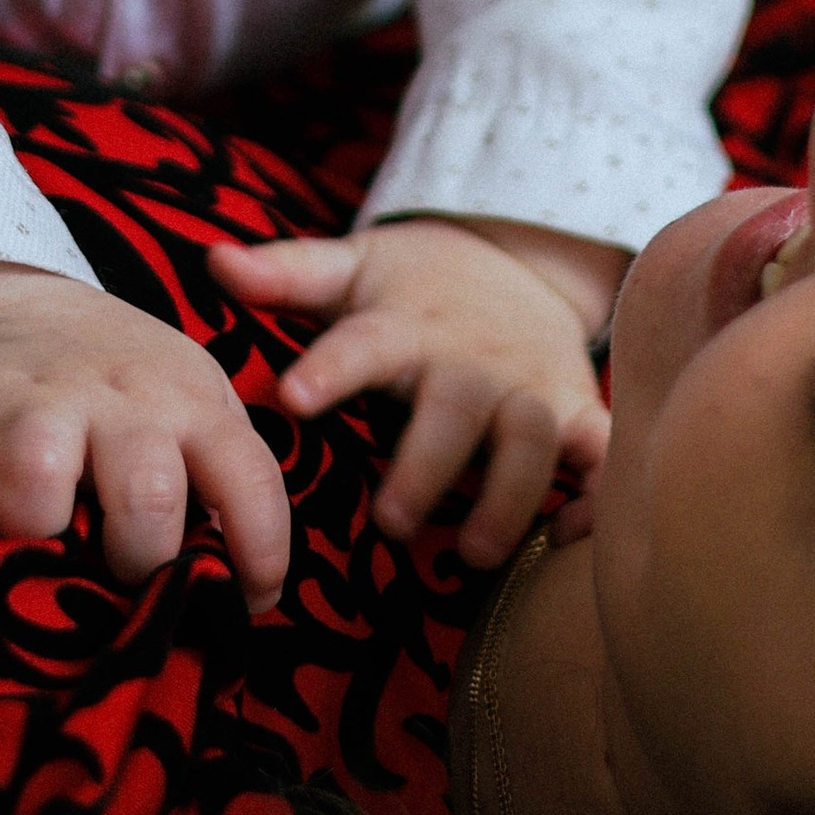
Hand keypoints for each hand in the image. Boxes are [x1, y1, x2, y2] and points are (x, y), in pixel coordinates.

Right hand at [0, 258, 290, 610]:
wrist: (17, 301)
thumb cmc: (122, 383)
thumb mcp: (190, 404)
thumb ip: (219, 478)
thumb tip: (241, 585)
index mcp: (189, 403)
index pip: (250, 477)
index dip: (260, 551)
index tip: (250, 602)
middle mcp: (119, 397)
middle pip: (145, 496)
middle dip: (136, 560)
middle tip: (119, 572)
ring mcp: (37, 396)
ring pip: (38, 481)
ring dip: (35, 529)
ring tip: (40, 535)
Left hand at [207, 217, 615, 566]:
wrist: (519, 264)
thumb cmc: (414, 286)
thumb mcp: (352, 268)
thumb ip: (287, 274)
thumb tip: (213, 261)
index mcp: (404, 326)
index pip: (362, 342)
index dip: (330, 368)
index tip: (291, 395)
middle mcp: (469, 359)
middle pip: (455, 408)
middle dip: (426, 465)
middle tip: (387, 522)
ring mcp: (529, 386)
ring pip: (530, 438)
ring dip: (506, 496)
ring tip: (470, 553)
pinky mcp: (576, 413)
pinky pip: (601, 455)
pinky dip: (596, 495)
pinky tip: (566, 539)